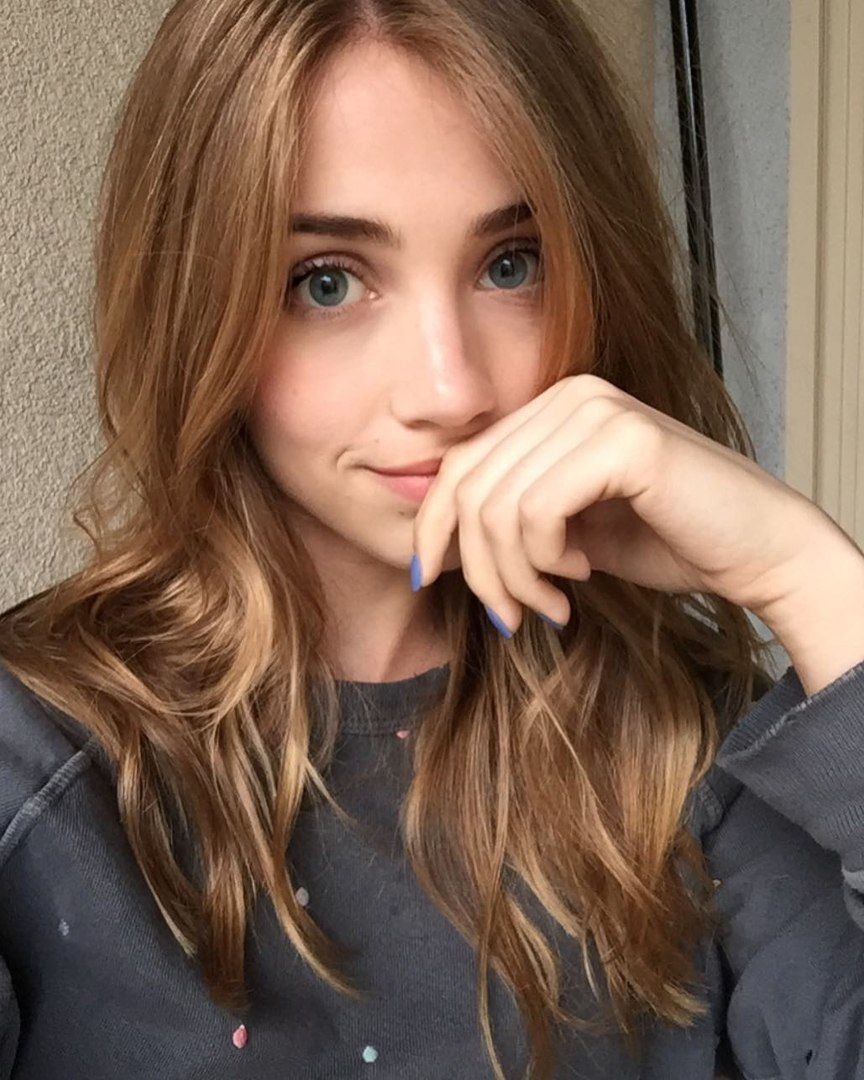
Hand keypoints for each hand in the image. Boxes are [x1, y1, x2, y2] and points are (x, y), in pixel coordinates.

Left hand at [411, 373, 852, 634]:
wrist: (759, 551)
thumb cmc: (667, 540)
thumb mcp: (566, 530)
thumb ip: (508, 522)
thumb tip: (431, 549)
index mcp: (553, 407)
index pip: (459, 464)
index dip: (431, 528)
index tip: (431, 582)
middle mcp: (570, 395)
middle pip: (468, 488)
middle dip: (478, 570)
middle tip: (512, 616)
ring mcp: (597, 410)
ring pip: (496, 507)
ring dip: (516, 576)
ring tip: (554, 604)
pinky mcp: (623, 441)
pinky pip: (536, 512)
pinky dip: (547, 560)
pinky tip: (584, 574)